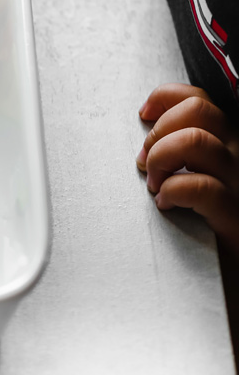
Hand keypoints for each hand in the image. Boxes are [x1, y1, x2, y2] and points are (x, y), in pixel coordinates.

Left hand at [137, 83, 238, 255]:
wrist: (235, 277)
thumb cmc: (213, 230)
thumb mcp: (202, 178)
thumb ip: (184, 153)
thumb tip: (148, 139)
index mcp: (231, 146)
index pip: (200, 100)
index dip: (166, 98)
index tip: (144, 114)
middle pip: (198, 111)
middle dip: (159, 130)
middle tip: (147, 160)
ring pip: (196, 140)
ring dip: (162, 157)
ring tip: (155, 182)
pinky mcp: (236, 217)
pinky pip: (200, 187)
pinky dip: (172, 190)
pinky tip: (167, 204)